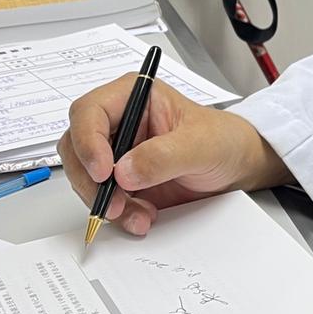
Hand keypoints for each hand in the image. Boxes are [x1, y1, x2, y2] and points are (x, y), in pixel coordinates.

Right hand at [59, 77, 288, 235]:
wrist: (236, 168)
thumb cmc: (223, 141)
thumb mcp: (201, 144)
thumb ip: (165, 155)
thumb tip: (125, 171)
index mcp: (133, 96)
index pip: (90, 112)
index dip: (88, 141)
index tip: (105, 172)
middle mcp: (118, 122)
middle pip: (76, 146)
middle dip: (90, 179)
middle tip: (113, 203)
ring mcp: (116, 152)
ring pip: (84, 176)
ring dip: (104, 201)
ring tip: (138, 214)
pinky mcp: (120, 180)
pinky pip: (101, 199)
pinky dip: (116, 213)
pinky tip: (141, 217)